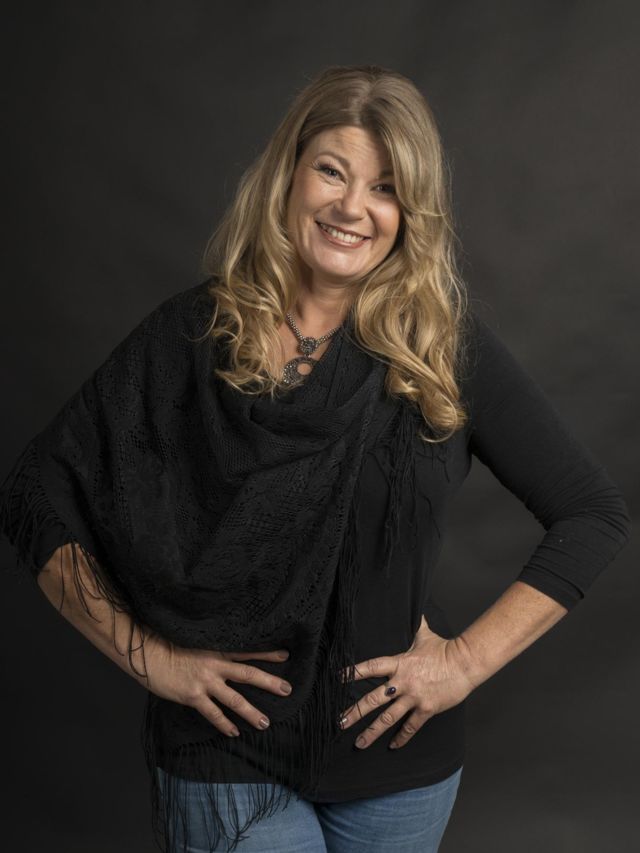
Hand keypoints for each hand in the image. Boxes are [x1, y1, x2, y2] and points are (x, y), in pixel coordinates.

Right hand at [139, 632, 292, 737]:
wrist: (149, 654)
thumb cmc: (169, 645)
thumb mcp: (195, 641)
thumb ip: (211, 649)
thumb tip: (225, 655)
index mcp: (217, 649)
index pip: (248, 650)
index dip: (267, 653)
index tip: (286, 655)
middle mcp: (215, 664)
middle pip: (249, 674)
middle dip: (269, 682)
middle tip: (287, 690)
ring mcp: (205, 681)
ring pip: (235, 699)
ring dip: (251, 712)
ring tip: (265, 723)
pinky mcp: (193, 696)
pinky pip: (213, 714)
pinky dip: (224, 724)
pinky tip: (234, 733)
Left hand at [338, 615, 474, 749]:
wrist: (465, 663)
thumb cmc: (445, 649)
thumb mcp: (425, 635)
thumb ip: (415, 625)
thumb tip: (414, 609)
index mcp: (399, 663)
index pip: (371, 667)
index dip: (354, 672)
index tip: (338, 678)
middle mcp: (403, 682)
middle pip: (373, 699)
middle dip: (355, 712)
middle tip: (340, 722)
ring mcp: (414, 697)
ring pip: (388, 718)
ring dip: (372, 732)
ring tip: (359, 743)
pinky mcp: (426, 709)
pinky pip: (410, 727)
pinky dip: (401, 737)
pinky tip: (392, 746)